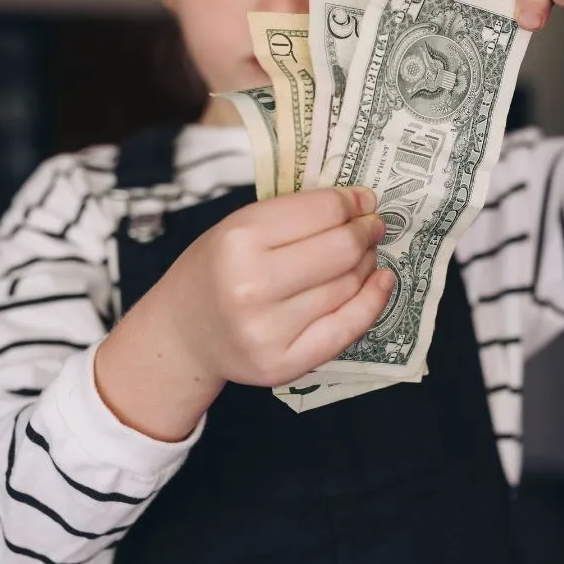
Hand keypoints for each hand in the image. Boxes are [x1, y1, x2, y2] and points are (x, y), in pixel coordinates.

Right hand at [166, 186, 393, 387]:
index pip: (320, 212)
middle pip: (340, 250)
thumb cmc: (214, 272)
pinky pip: (347, 328)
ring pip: (347, 286)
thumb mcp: (236, 229)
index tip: (365, 199)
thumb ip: (290, 216)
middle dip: (365, 232)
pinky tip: (382, 282)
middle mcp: (252, 287)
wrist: (182, 335)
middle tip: (372, 226)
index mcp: (238, 241)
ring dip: (367, 263)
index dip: (352, 202)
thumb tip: (358, 204)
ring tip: (366, 253)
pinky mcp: (285, 364)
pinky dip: (373, 301)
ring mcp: (269, 330)